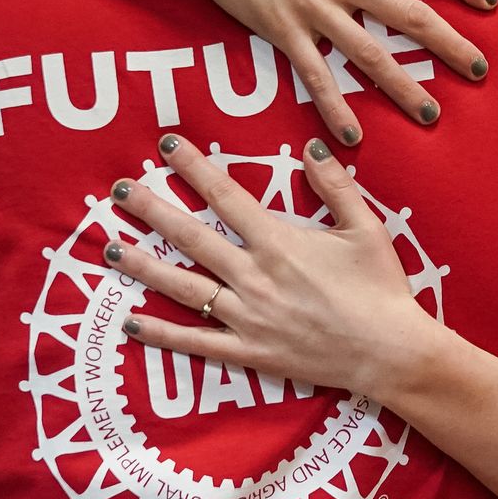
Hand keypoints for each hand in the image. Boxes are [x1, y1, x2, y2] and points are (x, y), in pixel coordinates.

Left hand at [103, 134, 436, 397]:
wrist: (390, 353)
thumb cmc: (381, 289)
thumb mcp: (367, 228)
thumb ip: (336, 186)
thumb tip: (312, 147)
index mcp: (279, 242)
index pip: (225, 195)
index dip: (192, 167)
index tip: (165, 146)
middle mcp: (254, 276)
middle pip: (190, 237)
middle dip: (151, 210)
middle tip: (118, 191)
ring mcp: (248, 317)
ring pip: (183, 287)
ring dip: (143, 266)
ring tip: (107, 249)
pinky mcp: (250, 352)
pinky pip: (197, 343)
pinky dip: (162, 334)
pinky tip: (131, 321)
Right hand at [174, 0, 493, 144]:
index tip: (489, 0)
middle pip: (409, 16)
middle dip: (449, 45)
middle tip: (479, 69)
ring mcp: (314, 8)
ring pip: (369, 55)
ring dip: (402, 87)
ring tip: (430, 113)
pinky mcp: (283, 32)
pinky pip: (316, 77)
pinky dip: (335, 108)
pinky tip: (353, 136)